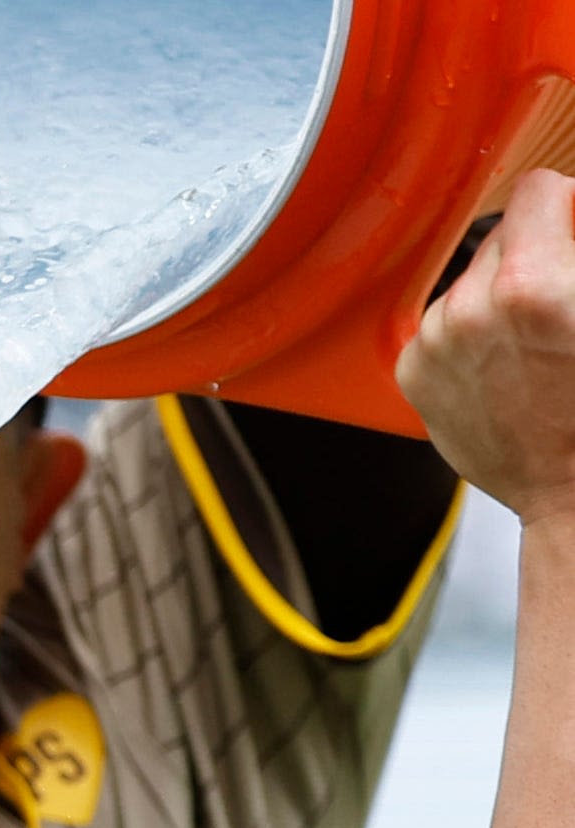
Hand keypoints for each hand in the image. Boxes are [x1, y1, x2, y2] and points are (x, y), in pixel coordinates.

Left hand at [398, 168, 574, 529]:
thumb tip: (565, 204)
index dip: (566, 208)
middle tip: (561, 303)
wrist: (573, 492)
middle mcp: (470, 309)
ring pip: (469, 279)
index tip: (572, 231)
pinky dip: (468, 334)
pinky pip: (441, 322)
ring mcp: (434, 341)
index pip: (539, 190)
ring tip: (534, 344)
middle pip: (502, 234)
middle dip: (535, 255)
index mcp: (533, 288)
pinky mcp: (412, 371)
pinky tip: (504, 368)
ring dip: (498, 295)